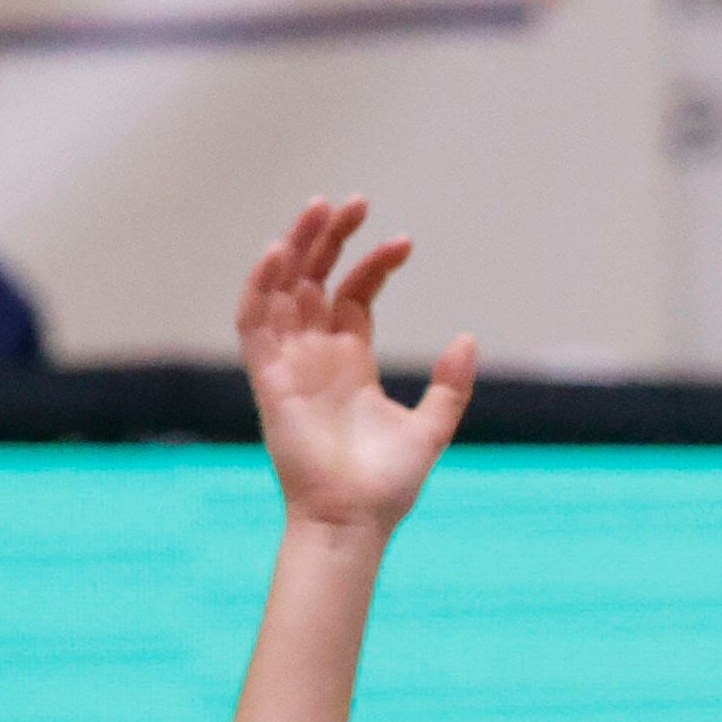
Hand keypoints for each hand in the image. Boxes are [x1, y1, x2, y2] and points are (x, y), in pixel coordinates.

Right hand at [238, 198, 479, 538]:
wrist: (354, 520)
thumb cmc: (388, 485)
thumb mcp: (431, 428)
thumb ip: (450, 384)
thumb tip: (468, 337)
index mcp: (350, 362)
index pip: (354, 294)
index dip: (374, 264)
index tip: (404, 243)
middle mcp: (316, 355)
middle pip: (316, 279)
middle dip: (332, 238)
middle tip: (356, 201)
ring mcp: (290, 363)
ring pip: (283, 289)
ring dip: (297, 246)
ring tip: (320, 208)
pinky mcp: (267, 378)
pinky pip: (254, 322)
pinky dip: (262, 285)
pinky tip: (281, 251)